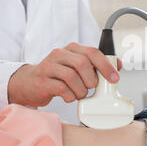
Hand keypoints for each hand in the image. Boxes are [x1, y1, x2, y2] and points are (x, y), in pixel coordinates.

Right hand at [8, 42, 122, 106]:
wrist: (28, 83)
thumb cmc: (57, 75)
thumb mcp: (77, 66)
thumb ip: (97, 65)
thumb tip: (118, 64)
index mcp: (72, 49)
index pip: (93, 52)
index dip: (106, 66)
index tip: (114, 78)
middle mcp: (60, 54)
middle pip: (83, 64)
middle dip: (92, 79)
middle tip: (91, 88)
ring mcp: (49, 67)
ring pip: (72, 77)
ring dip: (81, 90)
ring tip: (80, 94)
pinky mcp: (42, 81)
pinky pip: (62, 89)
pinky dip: (70, 96)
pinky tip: (70, 97)